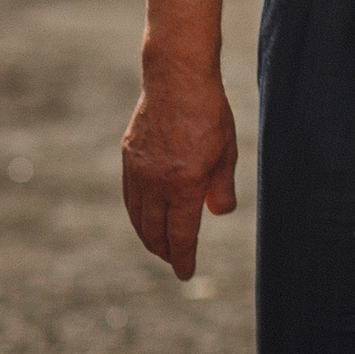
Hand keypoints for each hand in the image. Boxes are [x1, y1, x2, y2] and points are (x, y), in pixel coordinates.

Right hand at [119, 70, 237, 281]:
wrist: (176, 79)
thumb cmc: (209, 114)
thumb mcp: (226, 152)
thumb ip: (221, 188)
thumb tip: (218, 214)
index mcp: (182, 185)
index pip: (181, 234)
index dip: (183, 258)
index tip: (186, 273)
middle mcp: (155, 184)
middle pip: (154, 231)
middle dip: (164, 251)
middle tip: (175, 261)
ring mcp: (137, 171)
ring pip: (138, 216)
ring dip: (148, 235)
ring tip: (160, 245)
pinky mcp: (128, 157)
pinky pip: (130, 196)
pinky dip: (137, 213)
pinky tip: (145, 216)